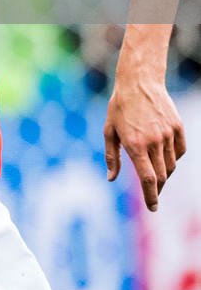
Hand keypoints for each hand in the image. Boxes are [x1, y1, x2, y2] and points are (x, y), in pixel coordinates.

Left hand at [104, 76, 185, 210]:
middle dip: (157, 189)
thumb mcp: (109, 130)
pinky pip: (180, 151)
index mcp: (135, 144)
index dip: (152, 197)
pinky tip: (164, 154)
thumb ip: (111, 156)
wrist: (140, 81)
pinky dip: (174, 158)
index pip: (148, 179)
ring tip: (155, 169)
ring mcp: (167, 134)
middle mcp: (153, 141)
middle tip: (153, 194)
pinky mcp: (177, 127)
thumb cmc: (120, 107)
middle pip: (162, 176)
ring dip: (165, 173)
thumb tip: (111, 179)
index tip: (153, 208)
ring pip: (171, 165)